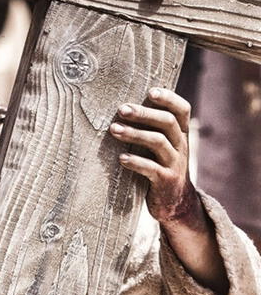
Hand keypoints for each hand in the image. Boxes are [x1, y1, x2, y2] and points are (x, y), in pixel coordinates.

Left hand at [109, 87, 200, 226]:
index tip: (150, 91)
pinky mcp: (166, 181)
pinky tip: (121, 158)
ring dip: (134, 134)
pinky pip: (152, 169)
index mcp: (180, 133)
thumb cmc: (159, 165)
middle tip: (121, 109)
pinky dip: (136, 162)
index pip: (182, 109)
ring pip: (158, 142)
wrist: (175, 203)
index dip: (169, 98)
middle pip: (167, 122)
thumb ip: (150, 127)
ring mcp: (175, 164)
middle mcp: (181, 145)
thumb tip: (121, 105)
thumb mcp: (161, 146)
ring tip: (113, 130)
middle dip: (143, 113)